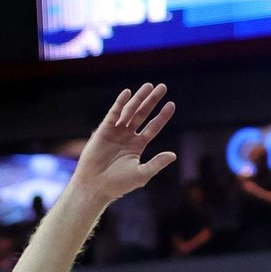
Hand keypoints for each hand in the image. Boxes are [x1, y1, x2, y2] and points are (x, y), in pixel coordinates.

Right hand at [71, 83, 175, 209]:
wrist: (96, 185)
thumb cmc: (119, 184)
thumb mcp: (142, 173)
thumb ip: (157, 163)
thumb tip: (174, 155)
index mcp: (138, 146)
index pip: (153, 127)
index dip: (162, 116)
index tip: (171, 104)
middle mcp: (128, 136)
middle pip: (143, 114)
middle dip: (152, 101)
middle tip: (162, 87)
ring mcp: (116, 131)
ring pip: (130, 111)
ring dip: (139, 98)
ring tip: (149, 86)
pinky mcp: (104, 129)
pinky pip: (114, 113)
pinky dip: (120, 103)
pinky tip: (128, 93)